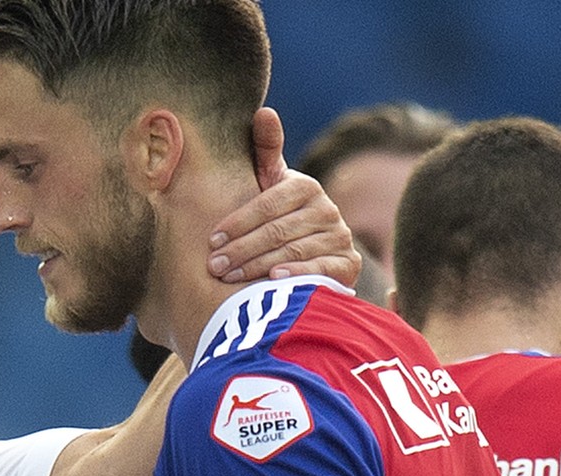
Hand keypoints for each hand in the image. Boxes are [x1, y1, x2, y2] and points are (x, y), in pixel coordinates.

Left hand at [207, 106, 359, 286]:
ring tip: (230, 278)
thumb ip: (264, 150)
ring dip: (257, 265)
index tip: (212, 239)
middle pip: (277, 231)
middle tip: (215, 265)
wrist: (314, 251)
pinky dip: (296, 273)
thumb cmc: (279, 214)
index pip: (267, 204)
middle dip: (241, 249)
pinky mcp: (348, 264)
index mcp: (306, 186)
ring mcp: (339, 237)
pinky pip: (320, 269)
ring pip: (293, 251)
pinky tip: (273, 279)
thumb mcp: (271, 183)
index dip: (238, 222)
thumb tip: (264, 111)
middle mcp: (327, 209)